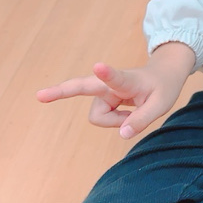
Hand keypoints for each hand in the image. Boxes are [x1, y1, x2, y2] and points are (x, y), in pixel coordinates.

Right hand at [36, 42, 194, 138]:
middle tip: (39, 95)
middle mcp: (110, 83)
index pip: (115, 77)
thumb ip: (142, 120)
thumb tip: (121, 135)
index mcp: (127, 80)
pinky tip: (128, 114)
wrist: (163, 74)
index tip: (97, 66)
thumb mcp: (161, 105)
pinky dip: (115, 121)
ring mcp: (104, 91)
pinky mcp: (102, 99)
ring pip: (99, 118)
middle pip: (82, 88)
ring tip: (135, 113)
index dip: (106, 73)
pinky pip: (103, 119)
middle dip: (60, 92)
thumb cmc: (163, 87)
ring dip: (116, 121)